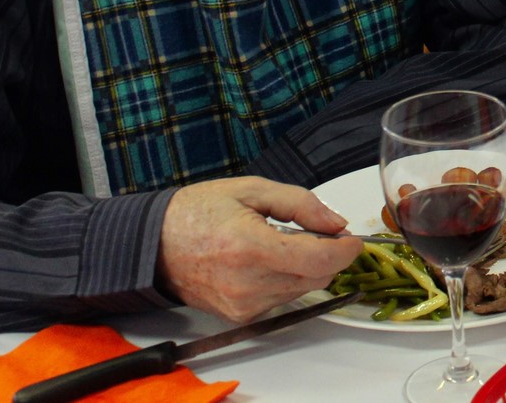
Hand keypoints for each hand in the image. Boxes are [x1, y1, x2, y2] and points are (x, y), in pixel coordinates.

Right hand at [156, 176, 363, 322]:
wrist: (153, 245)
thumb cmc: (199, 211)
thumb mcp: (253, 189)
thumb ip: (301, 204)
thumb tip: (337, 224)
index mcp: (252, 247)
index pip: (319, 260)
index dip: (346, 250)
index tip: (352, 237)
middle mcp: (248, 284)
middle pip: (317, 277)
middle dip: (328, 255)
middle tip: (319, 232)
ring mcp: (243, 305)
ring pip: (303, 290)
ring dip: (307, 268)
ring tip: (285, 243)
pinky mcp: (239, 315)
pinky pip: (282, 299)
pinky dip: (288, 280)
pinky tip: (269, 260)